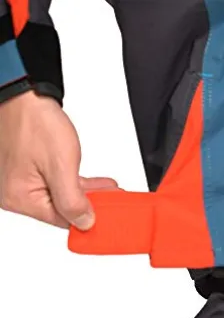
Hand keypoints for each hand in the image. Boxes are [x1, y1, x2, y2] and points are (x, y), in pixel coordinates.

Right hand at [0, 91, 116, 228]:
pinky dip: (76, 184)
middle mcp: (15, 194)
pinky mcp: (28, 173)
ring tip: (109, 190)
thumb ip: (73, 200)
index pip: (61, 220)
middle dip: (90, 204)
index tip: (109, 214)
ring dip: (86, 194)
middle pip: (62, 210)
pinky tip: (95, 184)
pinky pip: (56, 185)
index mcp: (19, 198)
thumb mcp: (61, 166)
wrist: (24, 94)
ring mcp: (21, 183)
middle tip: (113, 200)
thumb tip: (84, 223)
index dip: (88, 217)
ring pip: (62, 198)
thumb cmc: (34, 123)